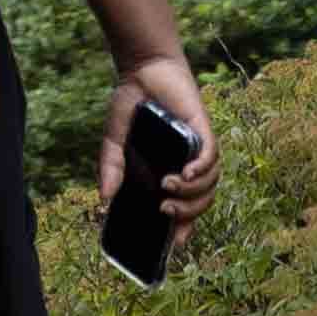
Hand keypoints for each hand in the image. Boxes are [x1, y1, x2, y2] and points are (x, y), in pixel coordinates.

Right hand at [100, 53, 221, 238]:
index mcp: (170, 170)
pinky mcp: (203, 129)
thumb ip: (110, 169)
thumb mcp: (114, 142)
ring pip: (210, 183)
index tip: (175, 245)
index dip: (184, 227)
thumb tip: (104, 199)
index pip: (185, 206)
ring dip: (192, 192)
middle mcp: (188, 163)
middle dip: (187, 213)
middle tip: (165, 210)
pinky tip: (187, 171)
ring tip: (169, 185)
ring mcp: (198, 147)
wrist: (142, 70)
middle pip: (201, 201)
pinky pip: (211, 157)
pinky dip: (202, 169)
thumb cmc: (131, 105)